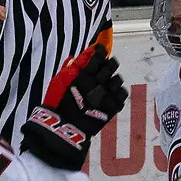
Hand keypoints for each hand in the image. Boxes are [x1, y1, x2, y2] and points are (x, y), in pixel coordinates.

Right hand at [21, 45, 127, 169]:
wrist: (64, 129)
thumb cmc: (58, 104)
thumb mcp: (59, 82)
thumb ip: (69, 67)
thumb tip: (77, 56)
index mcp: (84, 74)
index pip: (98, 56)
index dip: (100, 50)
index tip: (100, 50)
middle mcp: (97, 83)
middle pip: (112, 64)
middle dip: (109, 63)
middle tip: (106, 66)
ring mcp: (107, 96)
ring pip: (118, 78)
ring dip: (113, 79)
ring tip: (107, 84)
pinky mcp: (113, 107)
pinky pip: (122, 93)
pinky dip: (118, 92)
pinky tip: (111, 95)